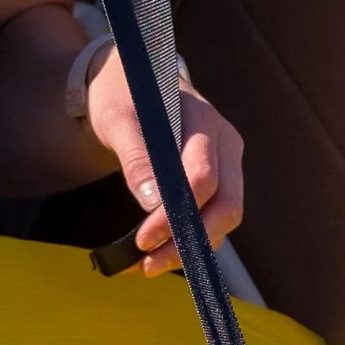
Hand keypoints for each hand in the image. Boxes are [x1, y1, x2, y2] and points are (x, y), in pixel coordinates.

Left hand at [84, 53, 244, 274]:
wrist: (131, 78)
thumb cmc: (123, 92)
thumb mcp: (118, 118)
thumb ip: (136, 156)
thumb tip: (152, 203)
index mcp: (205, 122)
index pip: (203, 180)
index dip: (175, 216)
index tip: (142, 240)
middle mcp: (224, 144)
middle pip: (227, 206)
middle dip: (189, 243)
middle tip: (146, 265)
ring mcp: (225, 162)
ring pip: (223, 218)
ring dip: (189, 248)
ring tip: (145, 265)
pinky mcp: (216, 178)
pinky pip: (210, 216)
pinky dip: (188, 239)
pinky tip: (156, 252)